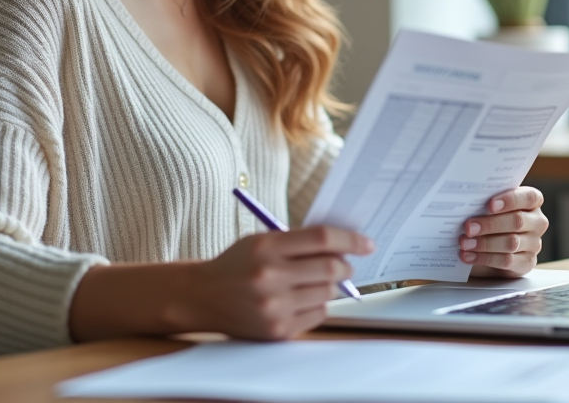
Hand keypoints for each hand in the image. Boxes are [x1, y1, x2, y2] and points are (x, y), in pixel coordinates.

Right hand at [190, 226, 373, 339]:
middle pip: (330, 268)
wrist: (202, 297)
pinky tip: (300, 298)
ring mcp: (274, 306)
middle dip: (344, 266)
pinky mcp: (277, 329)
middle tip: (344, 265)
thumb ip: (298, 242)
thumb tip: (343, 247)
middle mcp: (269, 276)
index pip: (322, 239)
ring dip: (330, 286)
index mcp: (266, 246)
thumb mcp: (261, 241)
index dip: (350, 240)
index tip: (366, 243)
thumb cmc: (237, 264)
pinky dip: (317, 304)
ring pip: (327, 293)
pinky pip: (317, 314)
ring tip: (313, 281)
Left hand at [459, 187, 547, 277]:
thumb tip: (467, 201)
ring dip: (485, 243)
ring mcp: (534, 243)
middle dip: (490, 224)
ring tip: (465, 243)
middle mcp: (537, 222)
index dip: (510, 200)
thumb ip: (485, 201)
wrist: (490, 246)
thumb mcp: (489, 207)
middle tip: (468, 227)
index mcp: (532, 201)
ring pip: (512, 242)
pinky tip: (469, 255)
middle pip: (518, 221)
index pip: (529, 197)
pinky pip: (507, 260)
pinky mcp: (527, 262)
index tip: (489, 205)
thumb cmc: (489, 217)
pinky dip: (485, 258)